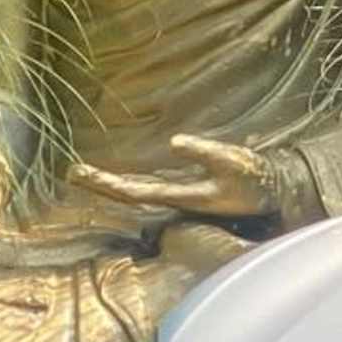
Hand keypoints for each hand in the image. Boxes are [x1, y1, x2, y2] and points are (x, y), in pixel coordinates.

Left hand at [72, 133, 276, 225]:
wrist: (270, 193)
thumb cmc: (252, 178)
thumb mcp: (232, 161)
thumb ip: (204, 152)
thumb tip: (174, 142)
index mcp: (181, 195)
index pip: (136, 191)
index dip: (109, 184)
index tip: (85, 175)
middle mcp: (173, 199)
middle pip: (128, 193)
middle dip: (100, 184)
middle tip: (71, 172)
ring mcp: (176, 196)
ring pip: (134, 191)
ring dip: (108, 184)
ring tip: (82, 173)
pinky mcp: (182, 190)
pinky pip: (145, 188)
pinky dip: (126, 182)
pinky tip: (115, 178)